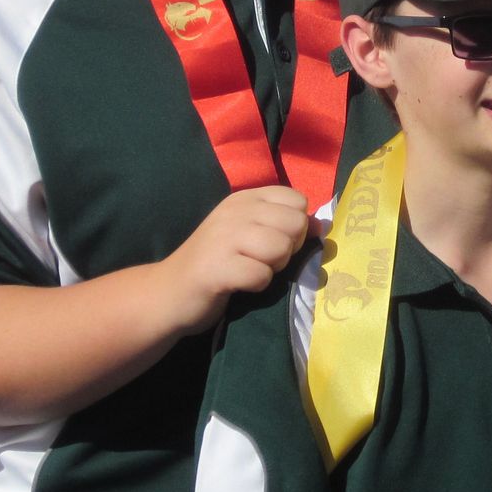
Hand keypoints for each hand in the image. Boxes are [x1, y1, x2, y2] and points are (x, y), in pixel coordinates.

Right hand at [162, 186, 310, 334]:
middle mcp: (235, 211)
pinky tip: (238, 284)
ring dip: (272, 268)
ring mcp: (224, 237)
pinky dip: (256, 285)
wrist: (169, 292)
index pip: (296, 200)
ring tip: (249, 270)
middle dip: (287, 249)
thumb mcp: (250, 234)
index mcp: (244, 198)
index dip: (295, 225)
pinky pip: (261, 275)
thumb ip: (282, 225)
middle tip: (261, 260)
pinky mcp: (218, 267)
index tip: (274, 240)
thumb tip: (322, 226)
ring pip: (280, 248)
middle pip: (294, 224)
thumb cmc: (216, 264)